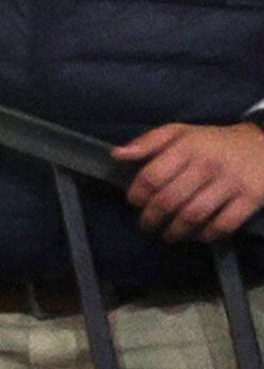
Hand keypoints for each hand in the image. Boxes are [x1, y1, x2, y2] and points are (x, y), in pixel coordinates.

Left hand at [114, 120, 263, 243]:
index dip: (138, 195)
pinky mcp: (251, 198)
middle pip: (169, 200)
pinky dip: (206, 235)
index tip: (135, 202)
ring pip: (192, 216)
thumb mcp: (182, 133)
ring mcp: (231, 182)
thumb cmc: (214, 142)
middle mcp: (208, 164)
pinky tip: (198, 235)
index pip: (152, 177)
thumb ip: (149, 142)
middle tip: (147, 225)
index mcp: (188, 147)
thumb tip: (118, 155)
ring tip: (168, 235)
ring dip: (175, 232)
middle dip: (151, 219)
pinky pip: (223, 225)